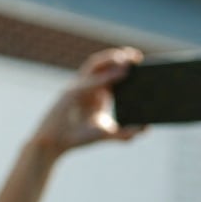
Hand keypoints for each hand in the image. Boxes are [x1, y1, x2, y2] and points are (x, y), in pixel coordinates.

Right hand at [28, 47, 146, 156]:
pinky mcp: (70, 94)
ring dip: (110, 59)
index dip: (124, 63)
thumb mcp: (105, 133)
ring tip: (126, 59)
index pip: (111, 71)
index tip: (140, 61)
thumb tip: (146, 129)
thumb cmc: (76, 137)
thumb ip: (124, 133)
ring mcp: (77, 88)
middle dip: (119, 57)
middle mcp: (87, 86)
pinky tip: (120, 75)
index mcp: (96, 92)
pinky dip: (104, 77)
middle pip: (103, 63)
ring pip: (94, 65)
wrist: (54, 144)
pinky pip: (89, 82)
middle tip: (136, 57)